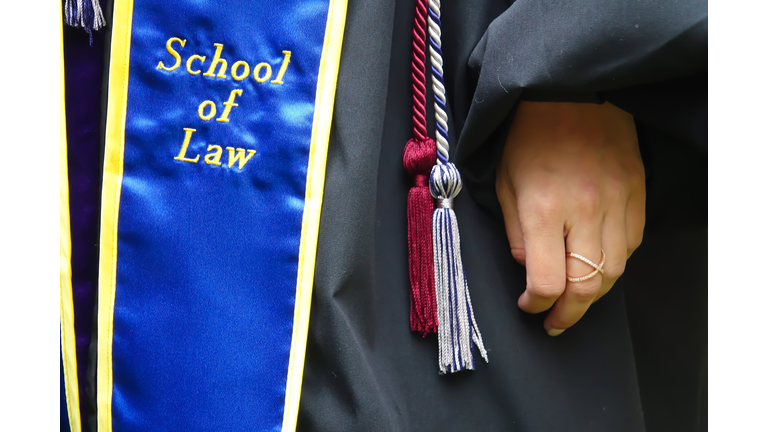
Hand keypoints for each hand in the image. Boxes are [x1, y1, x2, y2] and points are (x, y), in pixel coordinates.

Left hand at [496, 101, 644, 335]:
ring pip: (616, 270)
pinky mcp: (636, 190)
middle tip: (555, 321)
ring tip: (576, 297)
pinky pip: (633, 241)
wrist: (569, 90)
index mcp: (543, 208)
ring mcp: (617, 200)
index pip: (547, 281)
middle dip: (570, 313)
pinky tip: (598, 261)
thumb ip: (515, 231)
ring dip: (594, 293)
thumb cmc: (527, 136)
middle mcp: (584, 210)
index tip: (529, 306)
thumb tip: (528, 268)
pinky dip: (615, 260)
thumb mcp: (503, 183)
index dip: (537, 304)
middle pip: (587, 285)